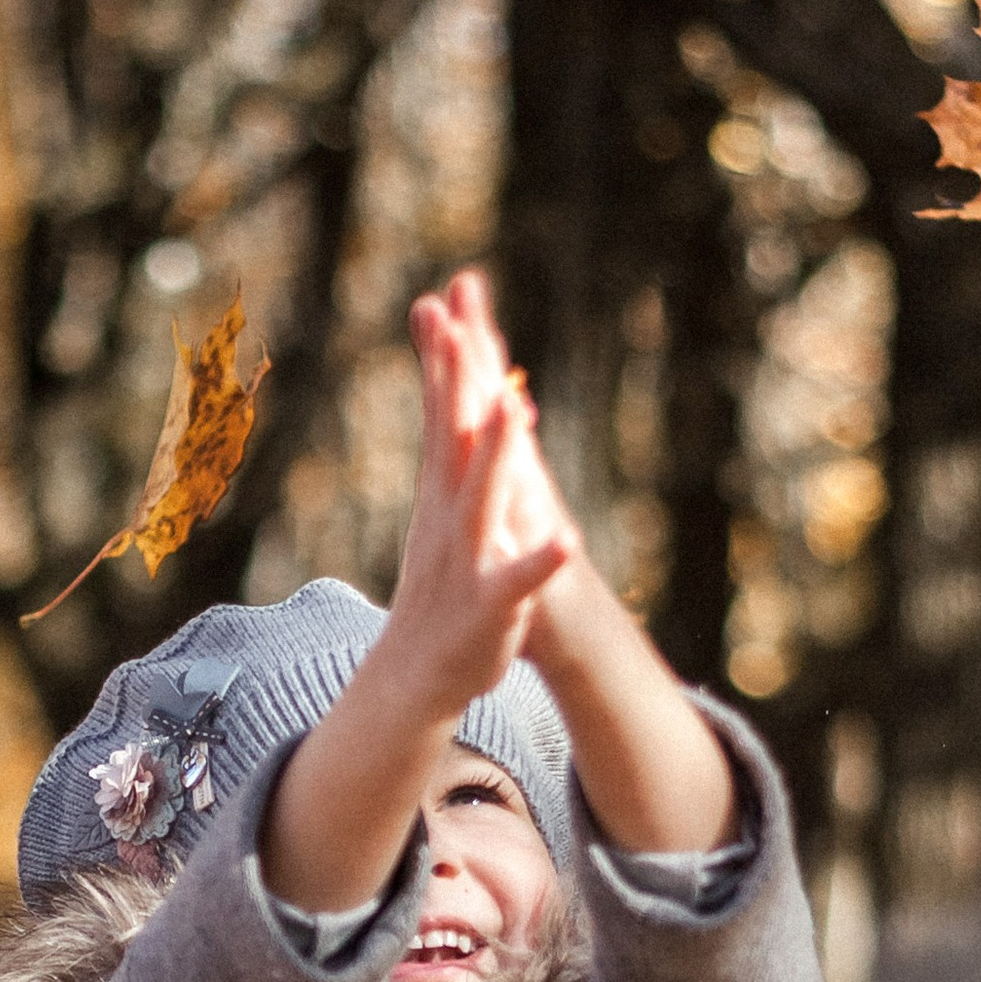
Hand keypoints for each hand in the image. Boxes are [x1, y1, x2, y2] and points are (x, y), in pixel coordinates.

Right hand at [379, 273, 576, 719]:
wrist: (415, 675)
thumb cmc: (440, 590)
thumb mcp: (444, 516)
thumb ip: (456, 458)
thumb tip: (470, 401)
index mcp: (441, 494)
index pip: (442, 416)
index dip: (443, 362)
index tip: (438, 306)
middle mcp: (448, 516)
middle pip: (453, 439)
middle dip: (456, 383)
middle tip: (455, 326)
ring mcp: (467, 558)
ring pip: (484, 498)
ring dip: (498, 455)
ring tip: (517, 407)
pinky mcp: (489, 606)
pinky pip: (518, 580)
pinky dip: (540, 563)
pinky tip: (565, 543)